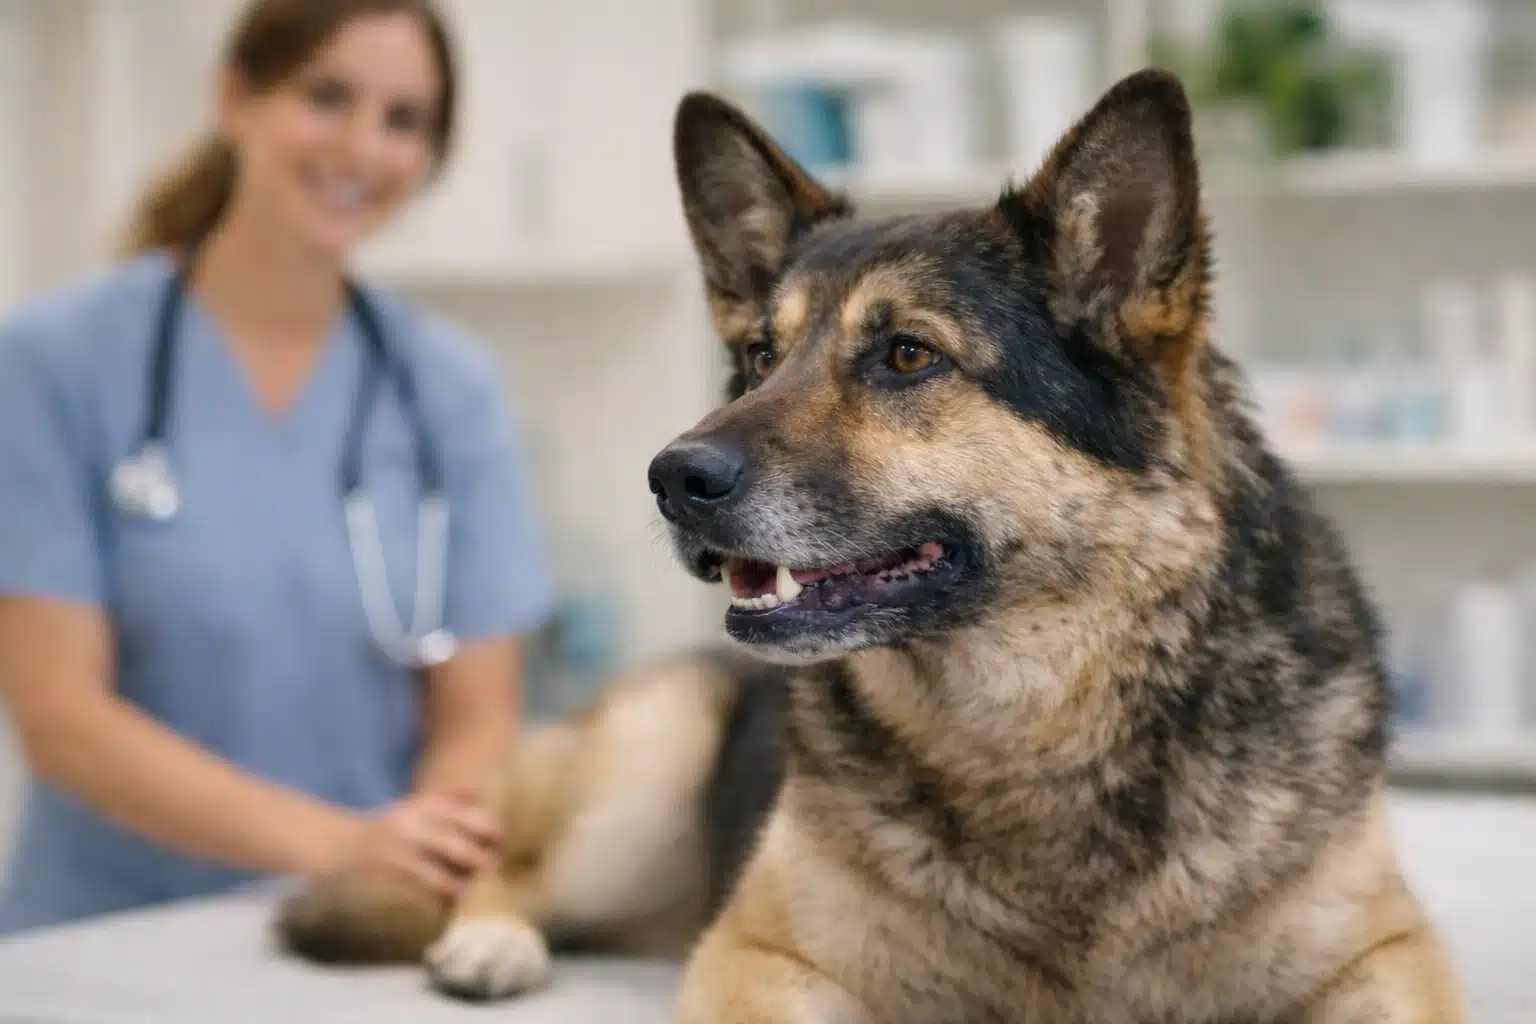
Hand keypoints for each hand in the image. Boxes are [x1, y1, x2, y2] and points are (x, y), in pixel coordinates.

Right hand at [334, 790, 502, 897]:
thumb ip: (448, 799)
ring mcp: (397, 855)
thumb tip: (481, 790)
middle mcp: (409, 827)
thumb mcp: (415, 806)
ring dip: (459, 885)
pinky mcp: (387, 878)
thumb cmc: (387, 828)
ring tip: (469, 889)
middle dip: (478, 859)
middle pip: (455, 846)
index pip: (463, 815)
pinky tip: (446, 902)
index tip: (499, 838)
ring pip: (438, 875)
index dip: (487, 828)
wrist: (338, 847)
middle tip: (492, 867)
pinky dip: (436, 898)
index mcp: (419, 807)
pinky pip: (420, 892)